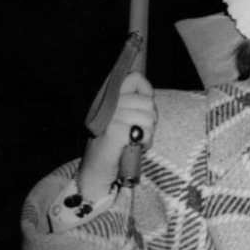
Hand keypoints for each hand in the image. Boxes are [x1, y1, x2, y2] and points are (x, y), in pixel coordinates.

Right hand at [78, 72, 155, 199]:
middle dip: (152, 119)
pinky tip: (136, 147)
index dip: (147, 89)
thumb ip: (134, 106)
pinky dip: (145, 142)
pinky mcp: (114, 132)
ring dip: (149, 133)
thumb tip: (149, 94)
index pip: (134, 78)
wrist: (97, 171)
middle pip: (148, 101)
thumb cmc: (114, 146)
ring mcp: (111, 118)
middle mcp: (110, 105)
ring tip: (138, 140)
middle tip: (141, 131)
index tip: (147, 105)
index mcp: (112, 99)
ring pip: (148, 118)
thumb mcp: (124, 120)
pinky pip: (144, 132)